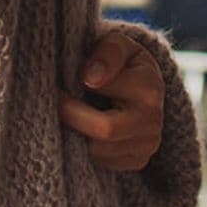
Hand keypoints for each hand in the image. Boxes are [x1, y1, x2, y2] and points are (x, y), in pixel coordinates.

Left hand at [59, 32, 165, 172]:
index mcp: (149, 86)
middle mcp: (153, 120)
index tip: (62, 77)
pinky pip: (102, 163)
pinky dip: (87, 148)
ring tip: (71, 114)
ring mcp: (147, 144)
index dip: (76, 84)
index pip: (102, 91)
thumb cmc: (123, 61)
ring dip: (77, 133)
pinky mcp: (138, 161)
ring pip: (98, 151)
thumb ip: (108, 52)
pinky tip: (85, 129)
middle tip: (53, 102)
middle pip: (104, 131)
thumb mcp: (117, 43)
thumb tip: (91, 78)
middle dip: (71, 117)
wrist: (142, 85)